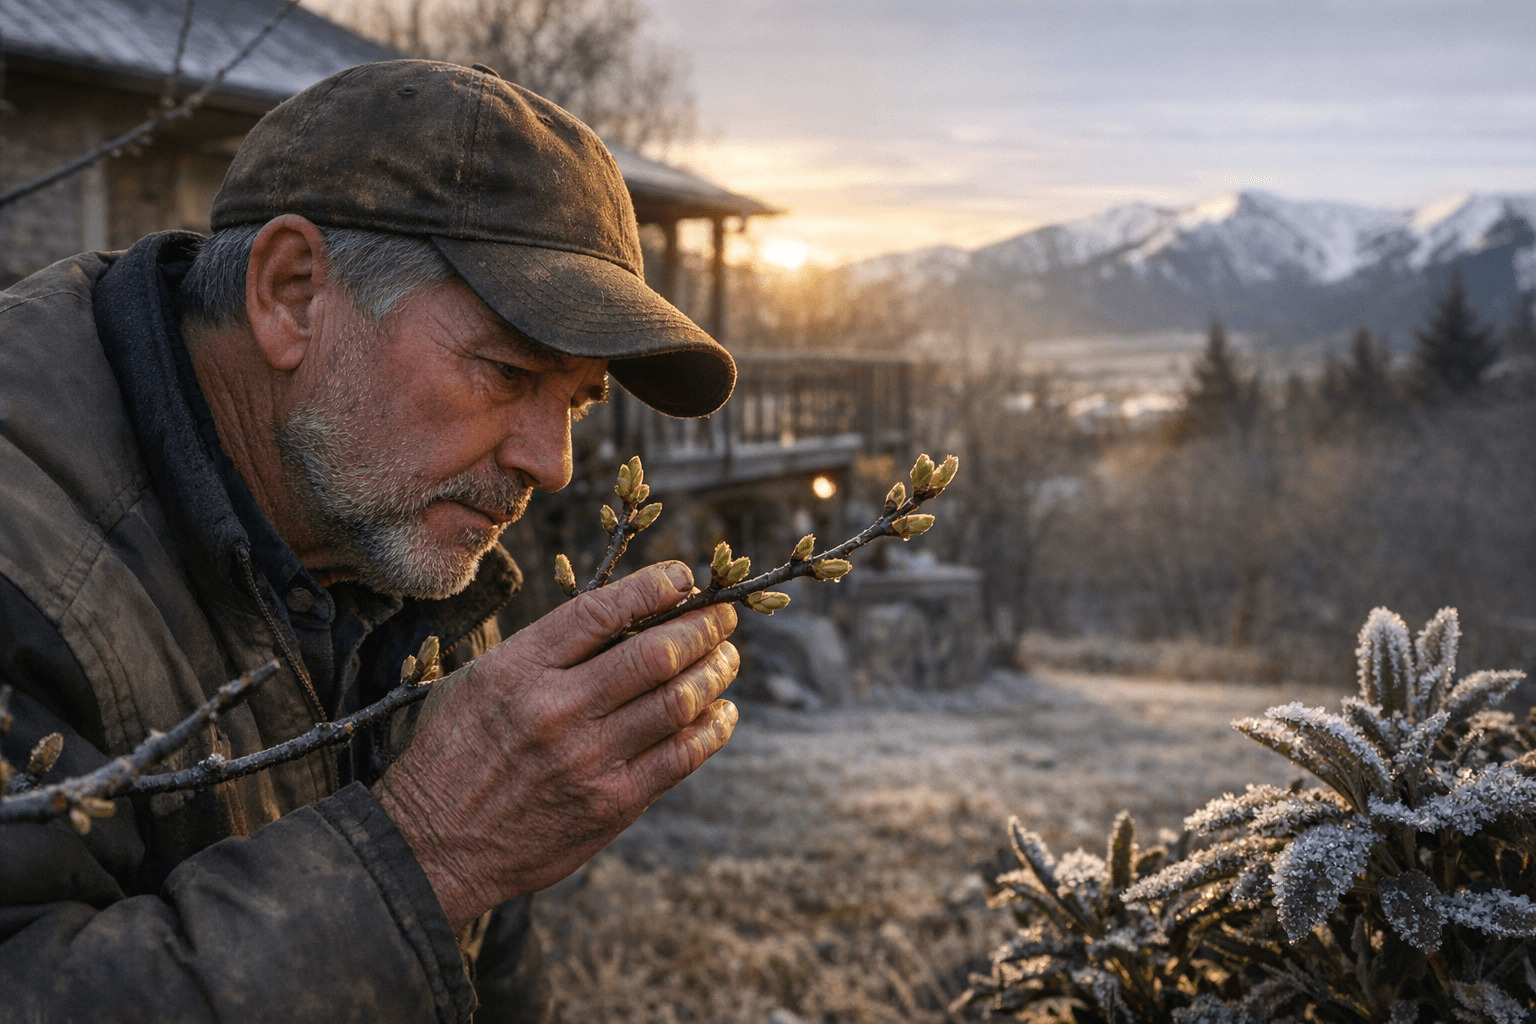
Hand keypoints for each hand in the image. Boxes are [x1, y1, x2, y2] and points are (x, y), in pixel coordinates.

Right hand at [373, 561, 738, 929]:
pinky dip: (713, 728)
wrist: (431, 847)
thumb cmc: (454, 753)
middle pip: (656, 652)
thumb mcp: (478, 680)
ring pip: (679, 700)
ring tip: (726, 658)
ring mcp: (587, 759)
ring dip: (716, 671)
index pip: (603, 610)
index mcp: (519, 669)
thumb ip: (543, 650)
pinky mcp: (611, 804)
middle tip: (724, 616)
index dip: (656, 586)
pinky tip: (721, 712)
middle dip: (704, 626)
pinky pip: (681, 756)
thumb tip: (622, 613)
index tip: (684, 577)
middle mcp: (556, 709)